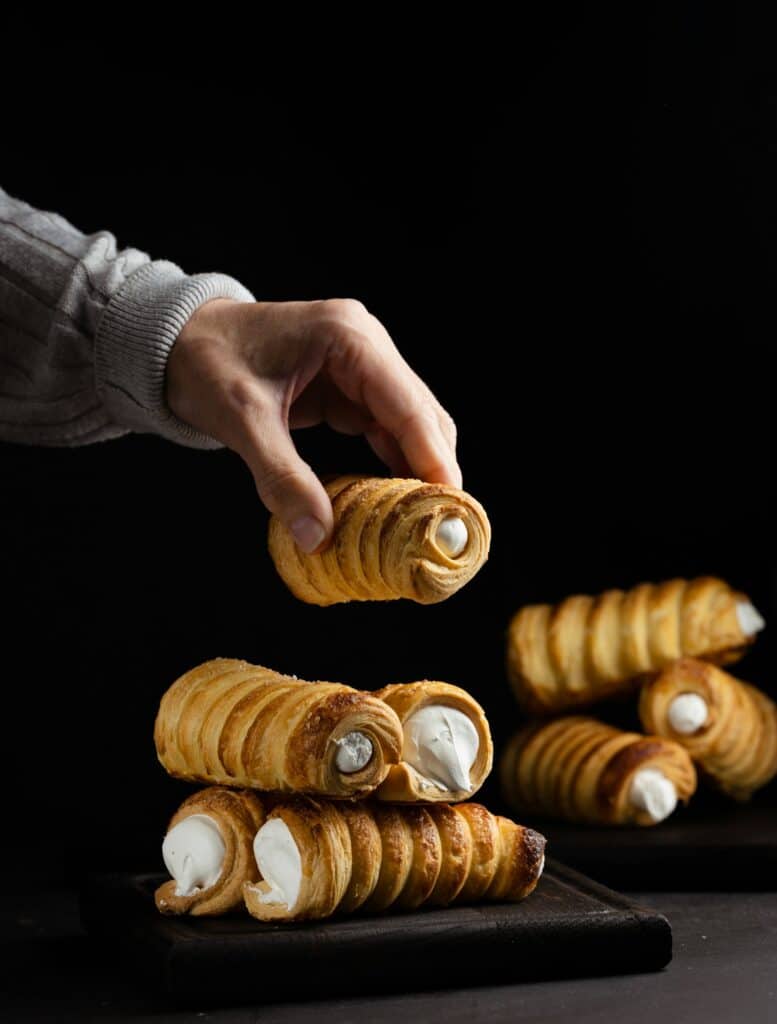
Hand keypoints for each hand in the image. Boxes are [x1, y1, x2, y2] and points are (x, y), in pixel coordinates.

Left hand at [166, 298, 460, 552]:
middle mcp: (366, 345)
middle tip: (440, 524)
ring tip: (422, 521)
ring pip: (407, 424)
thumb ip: (282, 478)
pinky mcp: (347, 387)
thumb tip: (316, 536)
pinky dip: (389, 463)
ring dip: (415, 469)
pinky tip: (391, 500)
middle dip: (432, 468)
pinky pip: (382, 429)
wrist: (175, 338)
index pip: (408, 405)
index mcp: (348, 338)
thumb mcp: (242, 420)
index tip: (449, 505)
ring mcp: (360, 365)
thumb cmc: (205, 362)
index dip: (433, 457)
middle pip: (420, 414)